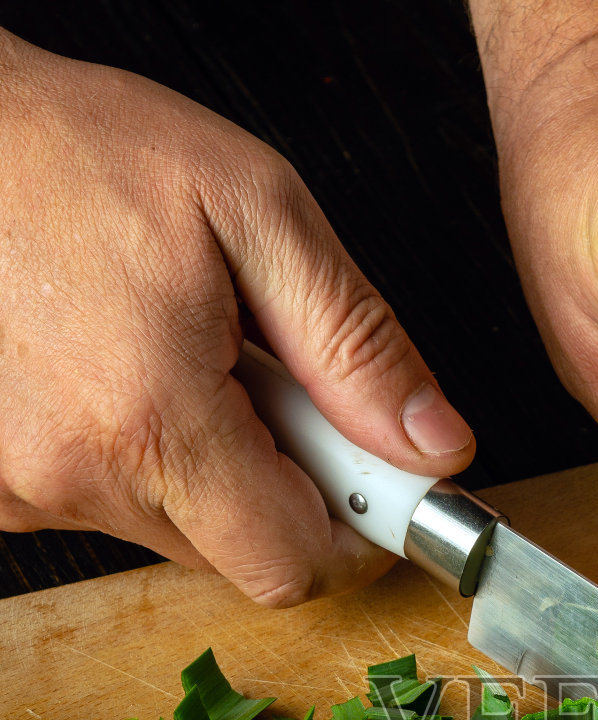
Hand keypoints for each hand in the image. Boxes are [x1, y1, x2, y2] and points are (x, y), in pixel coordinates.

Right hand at [0, 33, 473, 604]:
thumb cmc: (82, 154)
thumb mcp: (258, 214)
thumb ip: (357, 346)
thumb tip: (434, 447)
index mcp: (155, 421)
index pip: (293, 566)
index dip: (356, 535)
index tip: (377, 483)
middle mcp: (79, 476)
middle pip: (240, 551)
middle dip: (284, 483)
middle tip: (268, 378)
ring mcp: (24, 489)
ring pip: (178, 530)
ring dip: (208, 465)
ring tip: (179, 356)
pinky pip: (110, 503)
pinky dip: (142, 455)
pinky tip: (127, 373)